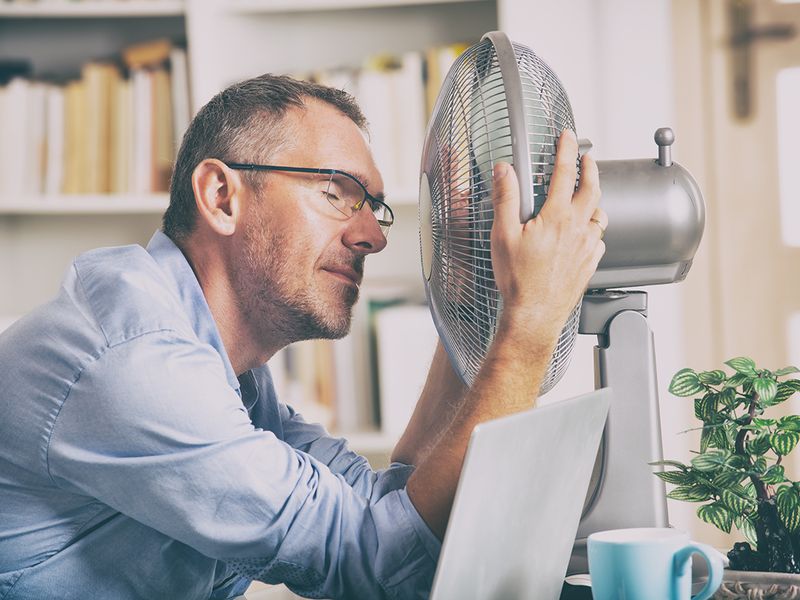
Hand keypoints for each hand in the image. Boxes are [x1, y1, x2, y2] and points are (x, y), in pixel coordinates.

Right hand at [490, 130, 605, 335]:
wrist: (534, 314)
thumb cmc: (518, 280)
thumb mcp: (502, 235)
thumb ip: (505, 199)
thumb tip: (505, 171)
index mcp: (557, 217)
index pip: (565, 173)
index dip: (567, 150)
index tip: (568, 137)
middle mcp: (578, 229)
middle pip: (592, 189)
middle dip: (590, 169)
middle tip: (588, 159)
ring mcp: (587, 247)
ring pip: (599, 215)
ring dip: (594, 201)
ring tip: (587, 196)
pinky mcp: (590, 264)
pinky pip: (599, 240)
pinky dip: (594, 229)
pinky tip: (586, 232)